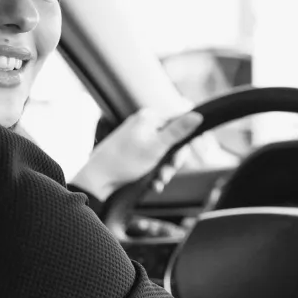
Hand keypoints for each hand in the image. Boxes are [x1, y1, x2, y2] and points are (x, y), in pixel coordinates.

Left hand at [70, 107, 202, 201]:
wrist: (98, 178)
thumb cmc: (124, 161)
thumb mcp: (156, 147)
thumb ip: (178, 131)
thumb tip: (198, 115)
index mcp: (150, 117)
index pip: (180, 123)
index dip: (185, 142)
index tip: (184, 158)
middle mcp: (144, 123)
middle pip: (173, 140)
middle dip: (173, 161)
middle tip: (167, 174)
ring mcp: (138, 136)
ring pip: (163, 152)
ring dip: (164, 169)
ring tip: (158, 181)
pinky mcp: (134, 148)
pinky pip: (152, 157)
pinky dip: (155, 170)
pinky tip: (152, 182)